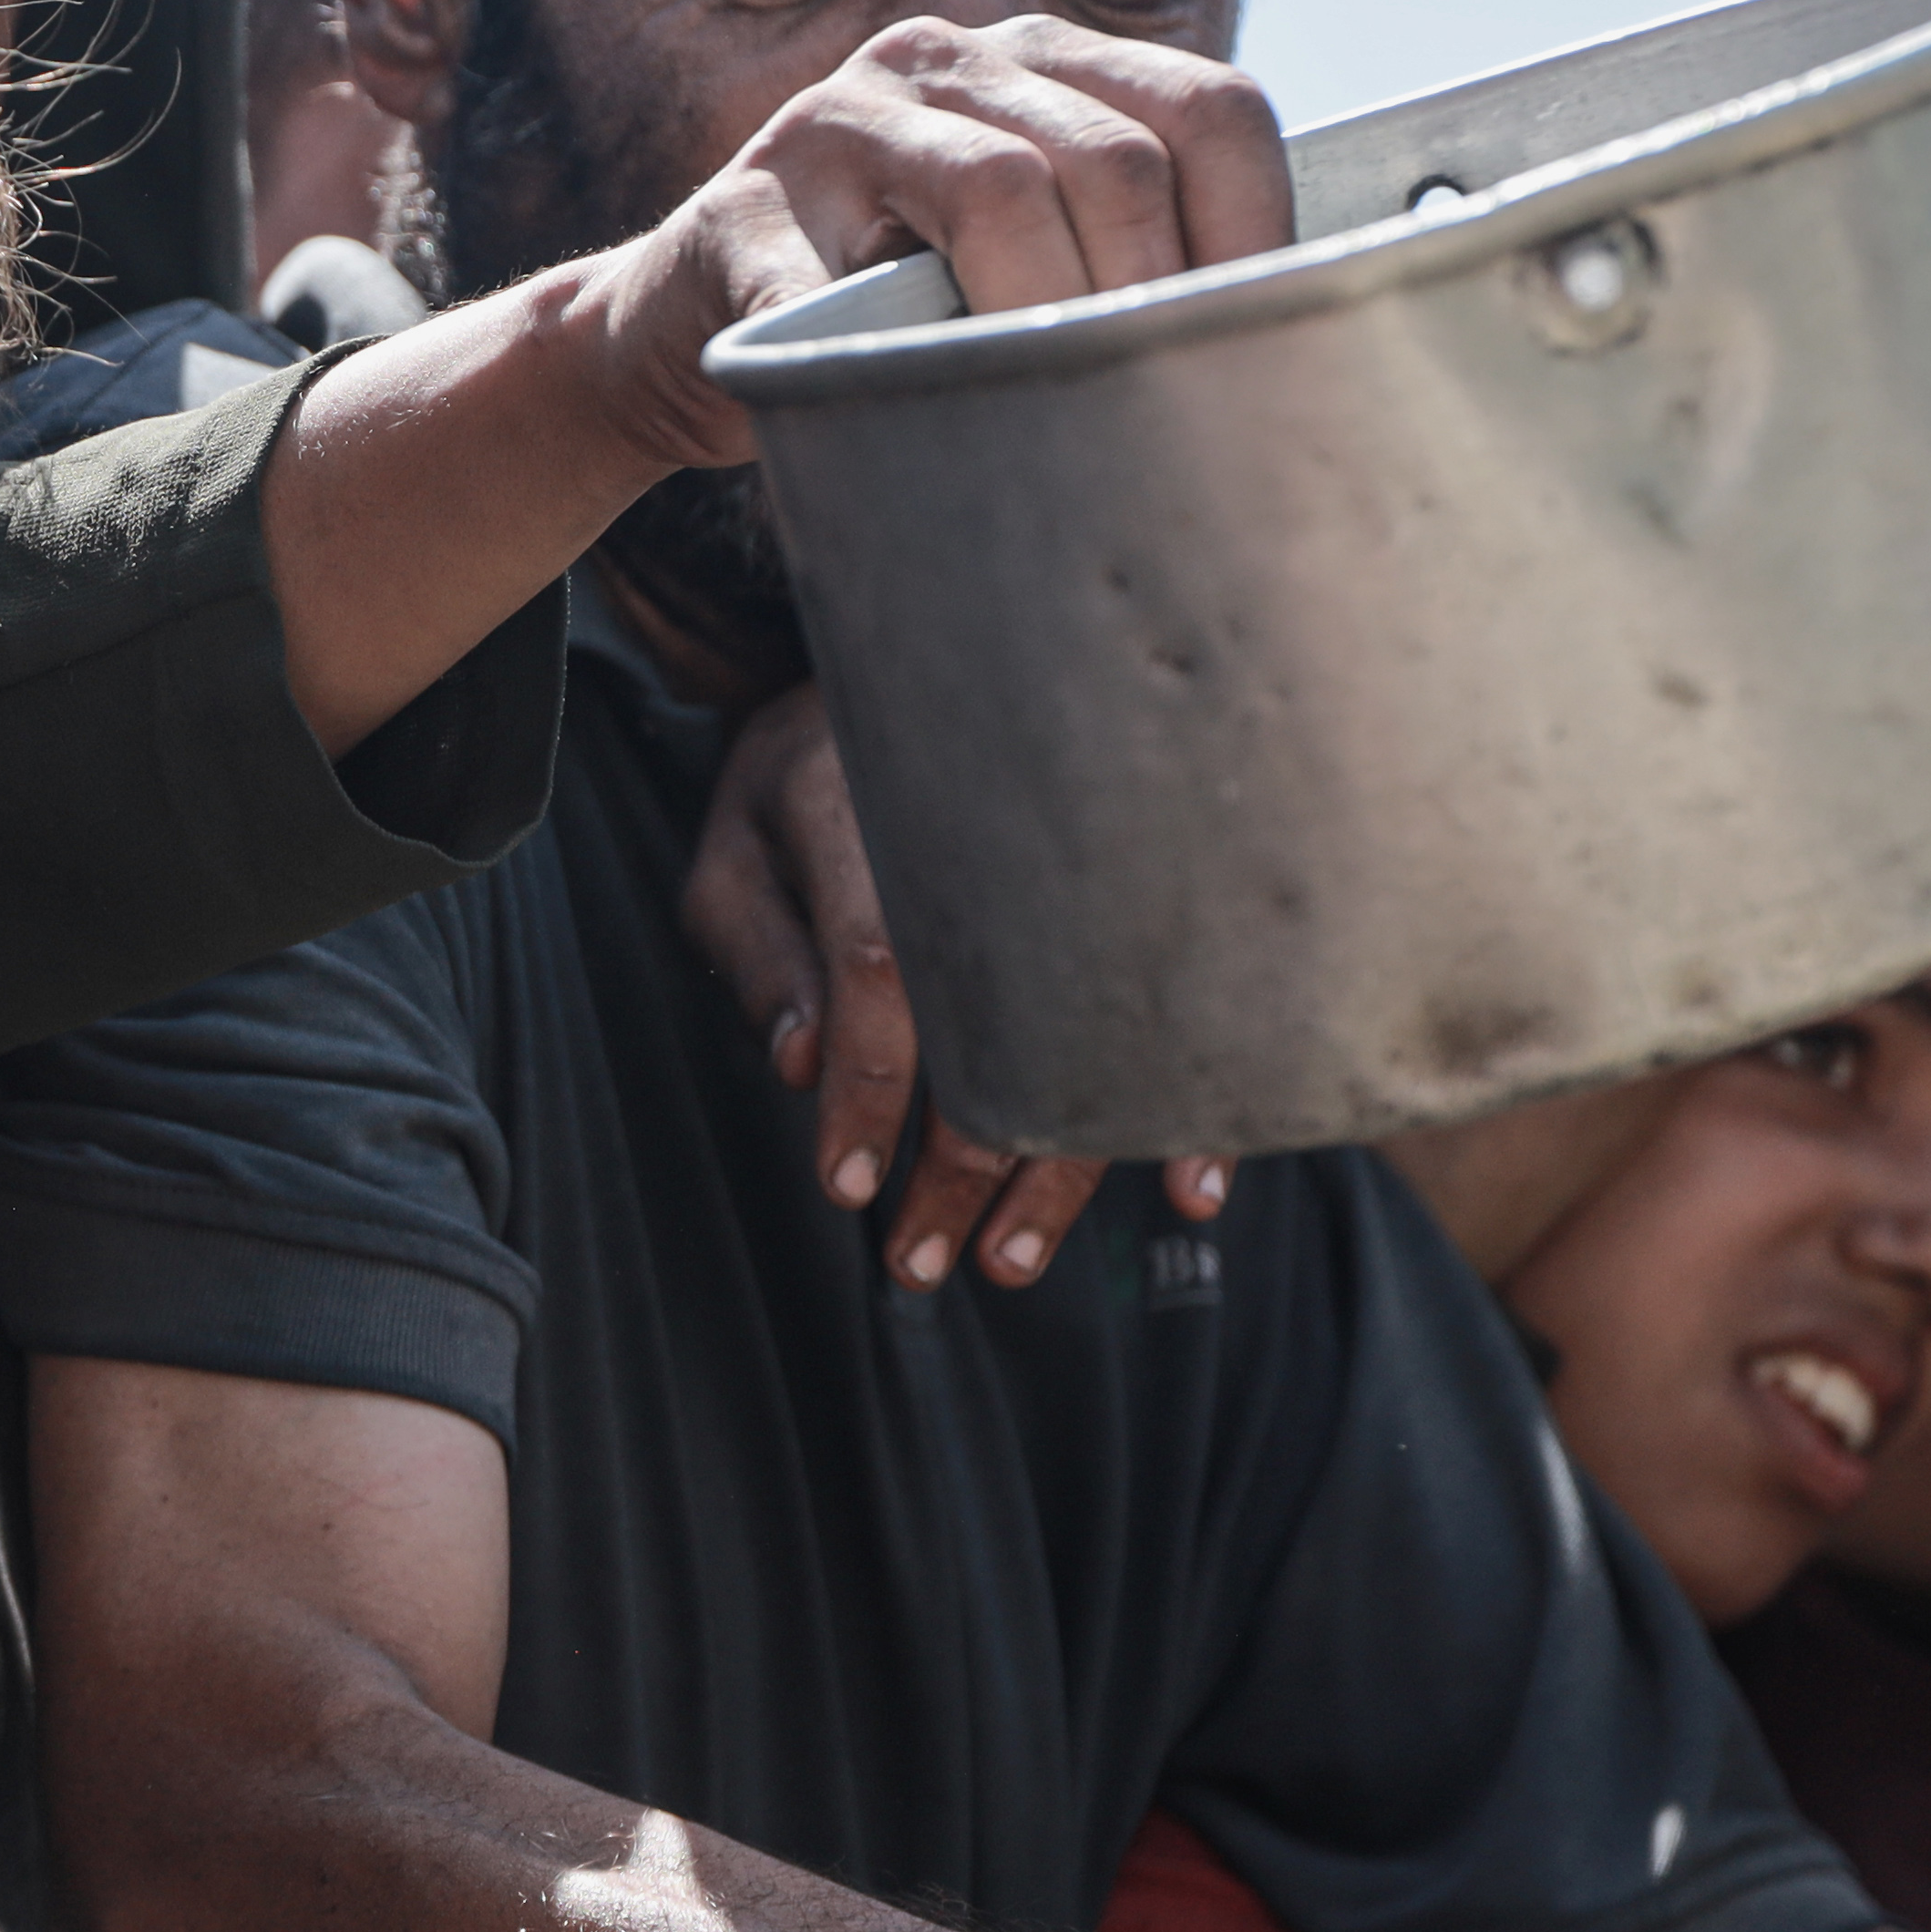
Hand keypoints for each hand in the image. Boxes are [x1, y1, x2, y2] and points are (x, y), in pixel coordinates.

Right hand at [568, 15, 1291, 473]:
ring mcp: (836, 123)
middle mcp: (946, 59)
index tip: (1265, 339)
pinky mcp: (739, 212)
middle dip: (1155, 295)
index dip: (1261, 226)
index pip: (1207, 108)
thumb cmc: (892, 312)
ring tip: (1064, 403)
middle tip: (1164, 400)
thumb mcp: (1028, 255)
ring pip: (999, 189)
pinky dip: (879, 348)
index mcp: (1042, 62)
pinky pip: (831, 279)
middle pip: (1115, 158)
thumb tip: (1288, 349)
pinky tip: (904, 396)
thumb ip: (1131, 253)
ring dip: (1048, 314)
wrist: (683, 329)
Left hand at [681, 682, 1225, 1286]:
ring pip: (1088, 1047)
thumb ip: (759, 948)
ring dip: (1057, 1175)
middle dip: (959, 1171)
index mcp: (884, 823)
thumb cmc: (808, 776)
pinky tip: (1191, 1192)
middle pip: (996, 1036)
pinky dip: (1192, 1112)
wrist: (933, 668)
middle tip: (919, 1264)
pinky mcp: (1136, 905)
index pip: (879, 972)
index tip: (848, 1185)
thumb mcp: (738, 845)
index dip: (866, 1088)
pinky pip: (1175, 1016)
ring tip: (1010, 1260)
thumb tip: (798, 1065)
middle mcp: (999, 855)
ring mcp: (1083, 880)